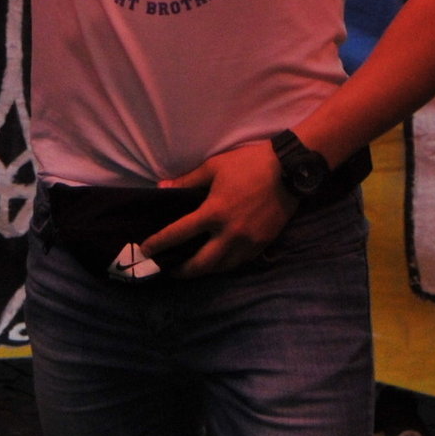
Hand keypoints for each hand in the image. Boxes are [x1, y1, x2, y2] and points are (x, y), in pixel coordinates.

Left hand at [147, 139, 298, 276]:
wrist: (289, 170)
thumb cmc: (248, 164)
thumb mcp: (214, 167)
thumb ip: (187, 181)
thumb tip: (163, 188)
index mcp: (214, 212)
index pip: (180, 233)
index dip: (159, 243)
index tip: (146, 250)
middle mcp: (230, 233)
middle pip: (201, 264)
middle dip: (182, 271)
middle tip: (169, 270)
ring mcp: (248, 242)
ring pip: (221, 268)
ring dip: (203, 271)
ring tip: (192, 268)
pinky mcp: (262, 244)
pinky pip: (239, 262)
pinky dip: (225, 265)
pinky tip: (218, 261)